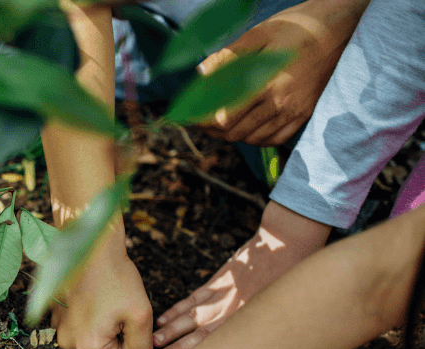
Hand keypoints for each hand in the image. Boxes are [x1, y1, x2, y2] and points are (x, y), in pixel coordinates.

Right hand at [52, 234, 152, 348]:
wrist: (92, 249)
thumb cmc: (117, 279)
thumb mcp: (141, 315)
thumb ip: (143, 346)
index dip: (131, 334)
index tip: (125, 312)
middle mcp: (68, 344)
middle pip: (105, 348)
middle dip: (115, 330)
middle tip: (116, 305)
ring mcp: (58, 329)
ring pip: (92, 335)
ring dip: (100, 322)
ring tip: (103, 299)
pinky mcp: (56, 315)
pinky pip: (79, 324)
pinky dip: (87, 313)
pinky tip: (91, 296)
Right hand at [153, 201, 329, 348]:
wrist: (286, 245)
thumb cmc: (291, 279)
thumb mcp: (283, 310)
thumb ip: (264, 328)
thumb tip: (253, 347)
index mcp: (250, 323)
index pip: (220, 347)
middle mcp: (233, 313)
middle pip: (200, 336)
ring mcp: (222, 296)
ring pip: (192, 317)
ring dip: (172, 330)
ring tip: (155, 341)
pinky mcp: (217, 282)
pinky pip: (193, 299)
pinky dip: (178, 310)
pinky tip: (164, 319)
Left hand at [196, 0, 368, 145]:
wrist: (340, 29)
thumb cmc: (297, 27)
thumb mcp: (259, 35)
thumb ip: (228, 57)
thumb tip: (201, 72)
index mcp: (266, 84)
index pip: (225, 118)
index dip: (204, 122)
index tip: (191, 118)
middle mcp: (281, 104)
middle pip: (237, 133)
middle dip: (214, 131)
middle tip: (202, 123)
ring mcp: (295, 112)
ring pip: (254, 139)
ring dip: (233, 135)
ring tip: (220, 126)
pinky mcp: (305, 114)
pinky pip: (275, 138)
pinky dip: (257, 138)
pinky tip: (247, 128)